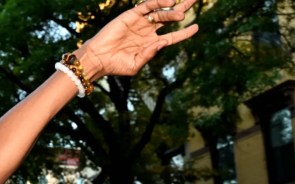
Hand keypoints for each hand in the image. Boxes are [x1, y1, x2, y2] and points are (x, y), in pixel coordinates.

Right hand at [79, 0, 198, 79]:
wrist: (98, 58)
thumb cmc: (115, 66)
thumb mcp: (135, 65)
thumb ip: (149, 55)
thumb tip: (161, 43)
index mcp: (151, 45)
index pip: (172, 37)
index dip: (184, 33)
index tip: (196, 27)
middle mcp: (147, 31)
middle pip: (170, 18)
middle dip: (182, 9)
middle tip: (195, 0)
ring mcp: (140, 22)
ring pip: (161, 12)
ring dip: (172, 11)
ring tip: (181, 14)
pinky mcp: (131, 15)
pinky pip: (147, 6)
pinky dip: (158, 2)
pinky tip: (169, 1)